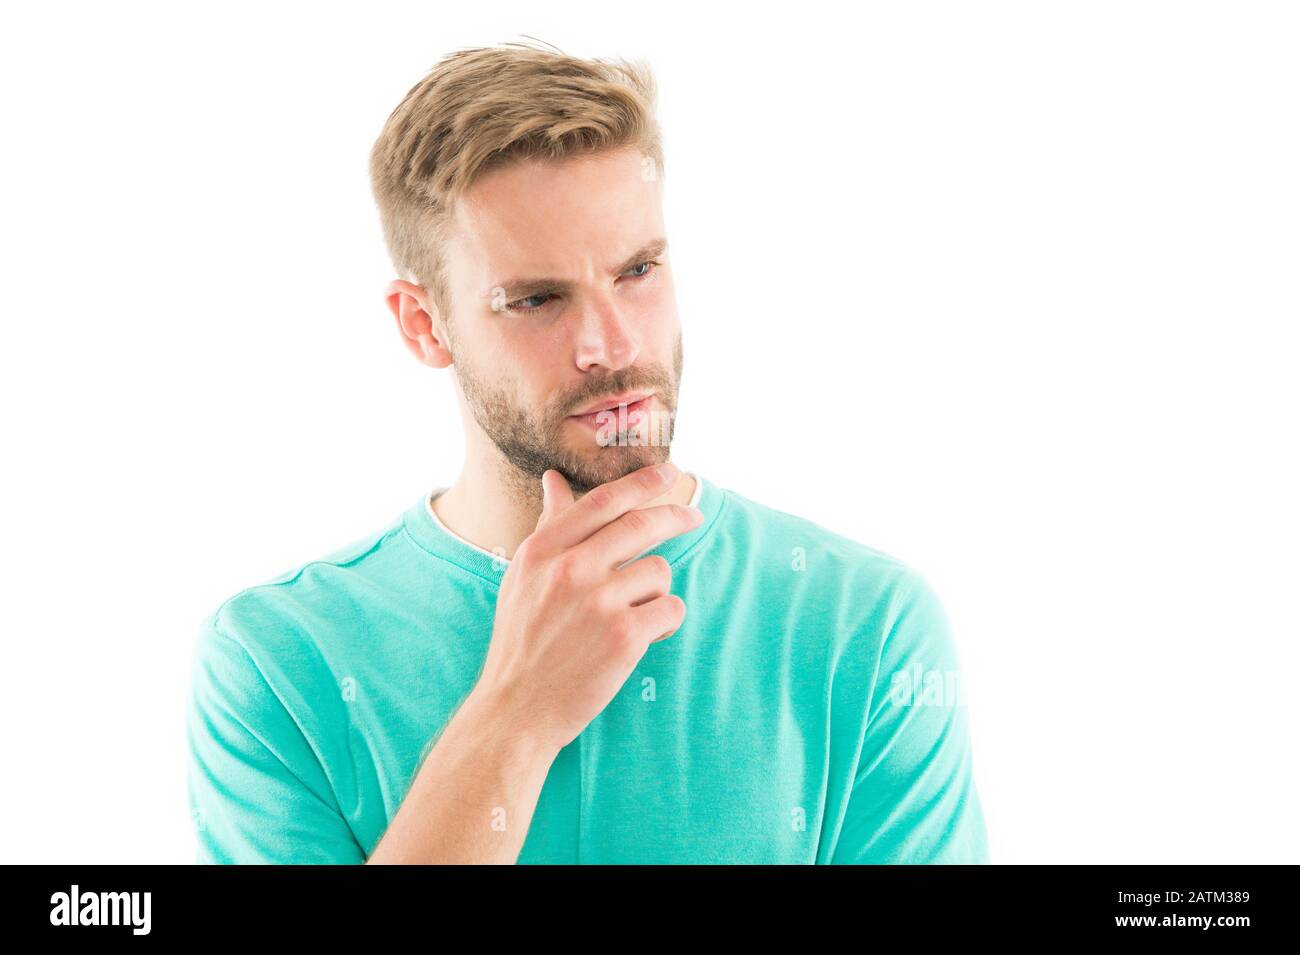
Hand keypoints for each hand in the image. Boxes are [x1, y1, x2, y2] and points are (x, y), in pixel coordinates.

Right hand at [472, 462, 701, 751]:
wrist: (517, 708)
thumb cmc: (522, 641)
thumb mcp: (524, 577)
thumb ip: (549, 527)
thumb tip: (553, 480)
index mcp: (543, 551)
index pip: (602, 502)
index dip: (640, 483)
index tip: (667, 472)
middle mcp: (570, 568)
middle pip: (642, 524)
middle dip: (675, 516)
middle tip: (693, 516)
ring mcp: (598, 601)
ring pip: (659, 572)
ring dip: (655, 593)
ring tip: (630, 618)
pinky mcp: (624, 635)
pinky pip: (671, 609)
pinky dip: (665, 624)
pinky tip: (641, 639)